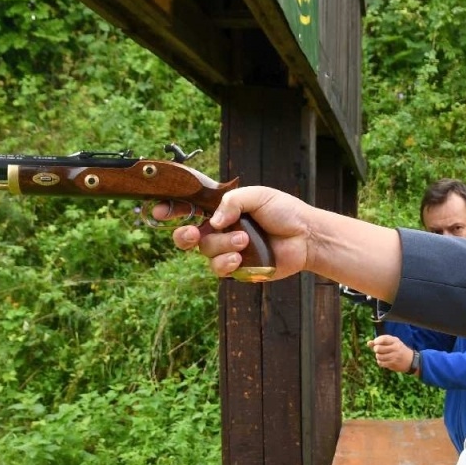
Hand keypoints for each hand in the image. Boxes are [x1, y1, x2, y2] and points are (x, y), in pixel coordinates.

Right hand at [155, 186, 313, 279]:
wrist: (306, 237)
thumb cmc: (285, 212)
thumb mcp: (259, 195)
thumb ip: (233, 202)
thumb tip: (213, 220)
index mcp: (221, 209)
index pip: (189, 208)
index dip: (171, 210)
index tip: (159, 211)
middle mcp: (220, 230)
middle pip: (187, 236)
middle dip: (183, 235)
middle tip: (192, 233)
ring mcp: (227, 250)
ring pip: (205, 251)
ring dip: (221, 245)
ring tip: (244, 240)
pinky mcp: (237, 268)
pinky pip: (218, 269)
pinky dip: (225, 263)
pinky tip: (238, 258)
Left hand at [371, 335, 415, 373]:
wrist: (410, 360)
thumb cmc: (399, 349)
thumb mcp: (392, 343)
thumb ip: (380, 342)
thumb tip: (368, 343)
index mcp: (395, 341)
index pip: (382, 339)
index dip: (376, 341)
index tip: (376, 343)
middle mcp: (395, 348)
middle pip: (378, 348)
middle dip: (376, 349)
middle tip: (379, 350)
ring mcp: (394, 356)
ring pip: (378, 356)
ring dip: (378, 356)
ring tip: (382, 355)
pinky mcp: (393, 364)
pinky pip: (380, 363)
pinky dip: (380, 362)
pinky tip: (384, 360)